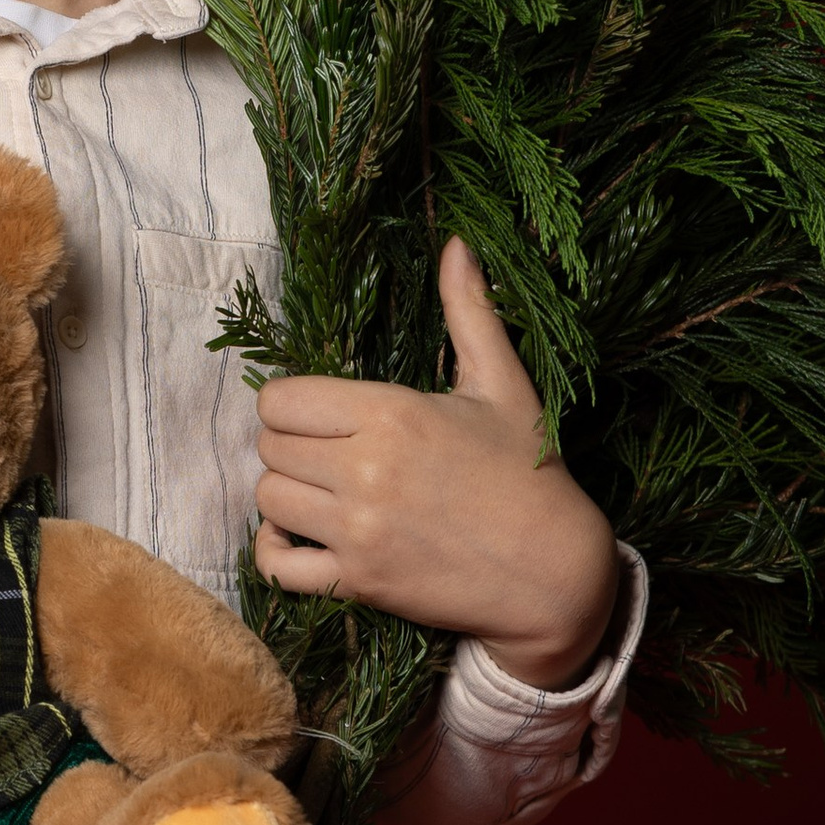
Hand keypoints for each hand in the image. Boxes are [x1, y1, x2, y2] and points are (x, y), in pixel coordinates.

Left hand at [253, 234, 620, 688]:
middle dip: (290, 446)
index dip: (291, 403)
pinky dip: (275, 551)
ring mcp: (358, 530)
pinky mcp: (358, 582)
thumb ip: (469, 311)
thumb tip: (459, 242)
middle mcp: (365, 469)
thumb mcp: (502, 384)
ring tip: (319, 490)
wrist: (557, 572)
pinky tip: (299, 536)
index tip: (320, 413)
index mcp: (392, 413)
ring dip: (285, 494)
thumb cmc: (530, 472)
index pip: (280, 399)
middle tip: (324, 451)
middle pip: (268, 447)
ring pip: (266, 500)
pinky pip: (276, 566)